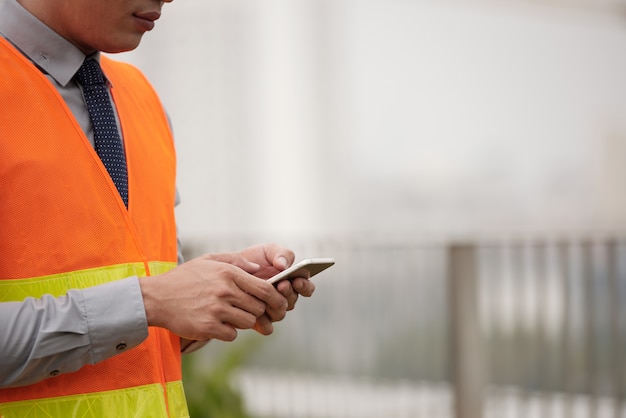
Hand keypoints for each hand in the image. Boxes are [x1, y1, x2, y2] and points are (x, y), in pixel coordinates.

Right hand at [139, 257, 287, 341]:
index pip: (265, 288)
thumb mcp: (208, 261)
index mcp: (229, 273)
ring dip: (241, 322)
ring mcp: (217, 310)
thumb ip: (236, 261)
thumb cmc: (184, 278)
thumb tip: (258, 269)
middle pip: (258, 307)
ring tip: (227, 316)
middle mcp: (225, 291)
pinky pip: (231, 335)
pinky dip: (226, 332)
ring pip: (247, 322)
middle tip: (244, 310)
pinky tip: (215, 324)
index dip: (276, 298)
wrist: (156, 298)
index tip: (279, 304)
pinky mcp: (208, 327)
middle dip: (255, 310)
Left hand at [238, 244, 315, 333]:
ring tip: (265, 297)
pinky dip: (263, 321)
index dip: (304, 286)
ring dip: (275, 306)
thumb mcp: (269, 250)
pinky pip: (266, 327)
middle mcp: (285, 298)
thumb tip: (284, 266)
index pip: (307, 288)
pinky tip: (256, 312)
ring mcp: (272, 310)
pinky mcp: (260, 320)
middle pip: (292, 302)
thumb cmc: (254, 259)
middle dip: (288, 293)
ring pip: (280, 314)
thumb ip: (281, 254)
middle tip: (281, 285)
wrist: (230, 271)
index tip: (296, 280)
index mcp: (293, 281)